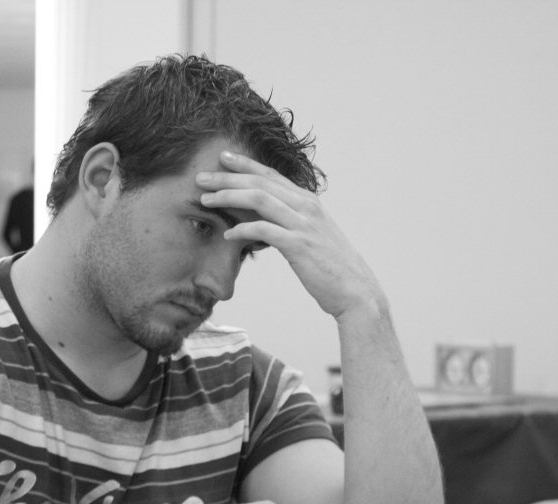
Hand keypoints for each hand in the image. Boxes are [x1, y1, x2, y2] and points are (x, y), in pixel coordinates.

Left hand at [196, 151, 384, 320]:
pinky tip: (228, 235)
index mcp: (308, 202)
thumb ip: (292, 224)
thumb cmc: (332, 268)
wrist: (356, 292)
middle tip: (201, 177)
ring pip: (259, 199)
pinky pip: (264, 231)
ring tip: (205, 199)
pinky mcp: (299, 245)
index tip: (223, 158)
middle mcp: (306, 207)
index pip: (271, 175)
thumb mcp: (313, 237)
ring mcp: (303, 224)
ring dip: (228, 196)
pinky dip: (242, 230)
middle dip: (227, 177)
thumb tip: (266, 223)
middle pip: (259, 182)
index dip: (245, 164)